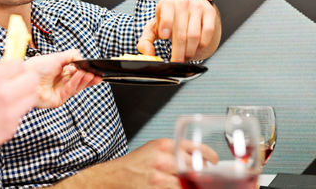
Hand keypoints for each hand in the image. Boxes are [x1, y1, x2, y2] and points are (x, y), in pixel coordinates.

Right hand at [0, 60, 39, 164]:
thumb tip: (0, 71)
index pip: (20, 64)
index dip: (16, 68)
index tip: (13, 73)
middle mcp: (3, 92)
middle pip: (32, 79)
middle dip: (26, 80)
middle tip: (18, 84)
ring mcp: (9, 112)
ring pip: (31, 98)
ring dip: (23, 97)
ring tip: (10, 101)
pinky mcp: (10, 128)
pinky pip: (21, 115)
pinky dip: (15, 114)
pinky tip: (0, 116)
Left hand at [24, 49, 101, 107]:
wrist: (24, 77)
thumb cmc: (36, 67)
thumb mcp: (57, 57)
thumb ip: (72, 56)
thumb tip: (82, 59)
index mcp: (62, 72)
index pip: (79, 74)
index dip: (88, 73)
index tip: (97, 70)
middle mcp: (62, 82)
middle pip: (80, 82)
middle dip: (89, 78)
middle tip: (96, 74)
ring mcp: (61, 91)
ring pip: (77, 87)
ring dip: (84, 79)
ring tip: (89, 73)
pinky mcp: (58, 99)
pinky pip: (70, 91)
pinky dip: (76, 82)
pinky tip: (79, 76)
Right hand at [54, 138, 216, 188]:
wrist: (116, 176)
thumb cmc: (135, 163)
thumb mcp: (154, 149)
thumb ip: (174, 152)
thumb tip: (196, 159)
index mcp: (164, 145)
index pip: (194, 148)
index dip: (209, 155)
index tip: (214, 160)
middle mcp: (163, 159)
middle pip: (195, 166)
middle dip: (204, 173)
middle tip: (209, 176)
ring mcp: (160, 177)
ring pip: (188, 182)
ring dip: (194, 184)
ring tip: (194, 183)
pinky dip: (182, 188)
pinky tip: (180, 186)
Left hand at [137, 0, 220, 61]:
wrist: (189, 7)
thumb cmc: (169, 20)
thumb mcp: (154, 27)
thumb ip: (146, 41)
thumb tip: (148, 53)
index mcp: (166, 4)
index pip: (167, 14)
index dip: (165, 25)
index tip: (164, 37)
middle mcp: (182, 3)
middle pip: (181, 33)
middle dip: (178, 52)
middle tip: (176, 62)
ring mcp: (197, 7)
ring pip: (195, 35)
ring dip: (189, 51)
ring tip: (185, 57)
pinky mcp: (209, 13)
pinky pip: (208, 33)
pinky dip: (201, 45)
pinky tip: (195, 49)